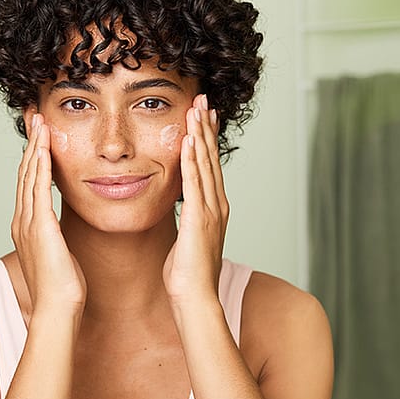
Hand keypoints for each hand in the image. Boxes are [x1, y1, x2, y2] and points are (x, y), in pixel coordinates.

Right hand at [12, 113, 86, 313]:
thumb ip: (56, 238)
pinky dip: (40, 165)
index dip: (32, 157)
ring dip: (34, 146)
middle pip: (24, 172)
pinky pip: (39, 188)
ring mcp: (28, 222)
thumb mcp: (58, 254)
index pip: (28, 183)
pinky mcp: (40, 226)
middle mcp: (22, 220)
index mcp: (26, 226)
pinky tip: (44, 148)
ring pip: (29, 175)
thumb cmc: (62, 288)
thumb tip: (60, 232)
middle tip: (34, 117)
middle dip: (30, 143)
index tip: (38, 135)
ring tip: (39, 122)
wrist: (57, 308)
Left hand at [163, 94, 227, 306]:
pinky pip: (194, 183)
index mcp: (214, 209)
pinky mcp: (199, 219)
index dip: (207, 138)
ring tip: (196, 108)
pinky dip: (192, 159)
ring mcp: (210, 211)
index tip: (204, 115)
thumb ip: (188, 221)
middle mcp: (217, 205)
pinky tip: (188, 140)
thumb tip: (183, 212)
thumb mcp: (188, 240)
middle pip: (211, 158)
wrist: (195, 299)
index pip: (210, 166)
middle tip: (203, 99)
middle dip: (206, 127)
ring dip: (200, 134)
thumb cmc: (187, 275)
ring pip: (205, 164)